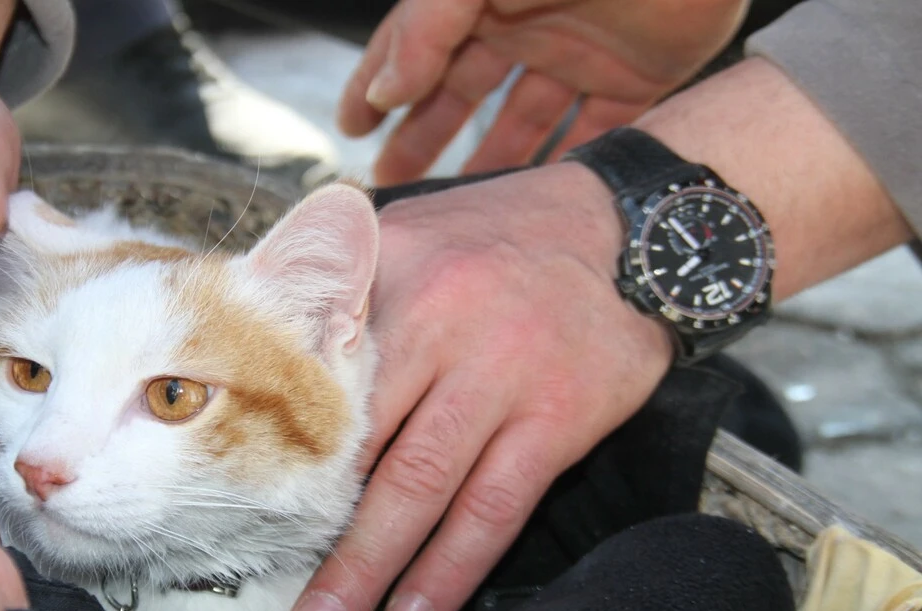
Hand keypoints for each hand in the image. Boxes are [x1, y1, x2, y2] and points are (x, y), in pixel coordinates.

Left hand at [290, 164, 672, 610]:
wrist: (620, 231)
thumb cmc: (493, 241)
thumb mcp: (408, 236)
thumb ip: (344, 294)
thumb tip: (270, 358)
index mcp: (396, 285)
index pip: (324, 384)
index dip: (285, 456)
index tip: (249, 515)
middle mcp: (446, 330)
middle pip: (366, 449)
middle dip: (318, 532)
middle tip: (285, 602)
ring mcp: (506, 377)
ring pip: (425, 488)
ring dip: (378, 566)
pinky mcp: (558, 416)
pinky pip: (497, 506)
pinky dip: (454, 565)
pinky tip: (419, 610)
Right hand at [338, 0, 747, 183]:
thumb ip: (427, 26)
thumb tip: (384, 90)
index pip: (417, 45)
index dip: (377, 84)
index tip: (350, 130)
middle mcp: (528, 22)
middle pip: (462, 92)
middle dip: (423, 136)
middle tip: (391, 184)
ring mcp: (583, 52)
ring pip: (523, 122)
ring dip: (491, 165)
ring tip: (460, 209)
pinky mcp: (640, 77)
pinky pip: (595, 135)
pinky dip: (568, 170)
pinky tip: (542, 205)